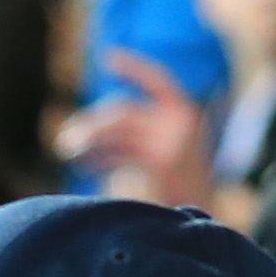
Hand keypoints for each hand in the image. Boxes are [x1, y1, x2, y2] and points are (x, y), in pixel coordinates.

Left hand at [58, 49, 216, 212]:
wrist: (208, 220)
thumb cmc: (184, 190)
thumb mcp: (172, 153)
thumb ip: (145, 134)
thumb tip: (97, 128)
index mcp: (187, 115)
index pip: (159, 81)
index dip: (134, 68)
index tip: (108, 56)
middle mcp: (183, 123)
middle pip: (125, 111)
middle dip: (93, 123)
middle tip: (67, 140)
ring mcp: (174, 140)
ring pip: (118, 130)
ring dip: (88, 139)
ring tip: (68, 150)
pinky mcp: (163, 160)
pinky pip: (120, 152)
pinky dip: (97, 158)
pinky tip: (85, 166)